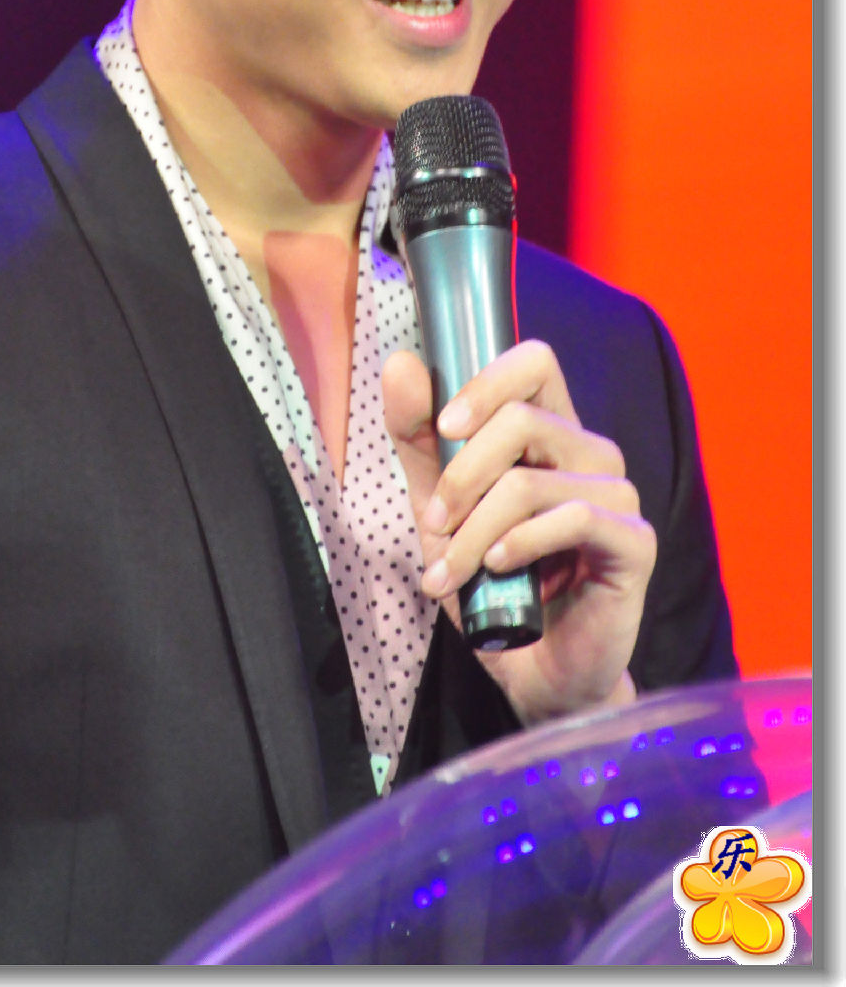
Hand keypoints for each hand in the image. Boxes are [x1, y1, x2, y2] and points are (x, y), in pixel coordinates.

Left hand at [382, 340, 656, 727]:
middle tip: (434, 525)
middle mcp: (590, 453)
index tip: (443, 427)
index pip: (535, 362)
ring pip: (531, 481)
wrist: (531, 671)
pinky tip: (500, 568)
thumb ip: (419, 440)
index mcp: (551, 432)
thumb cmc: (492, 583)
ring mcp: (618, 496)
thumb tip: (400, 363)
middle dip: (460, 476)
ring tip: (451, 572)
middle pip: (522, 418)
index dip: (486, 382)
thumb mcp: (439, 507)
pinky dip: (521, 543)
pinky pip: (574, 518)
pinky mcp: (634, 543)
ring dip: (475, 530)